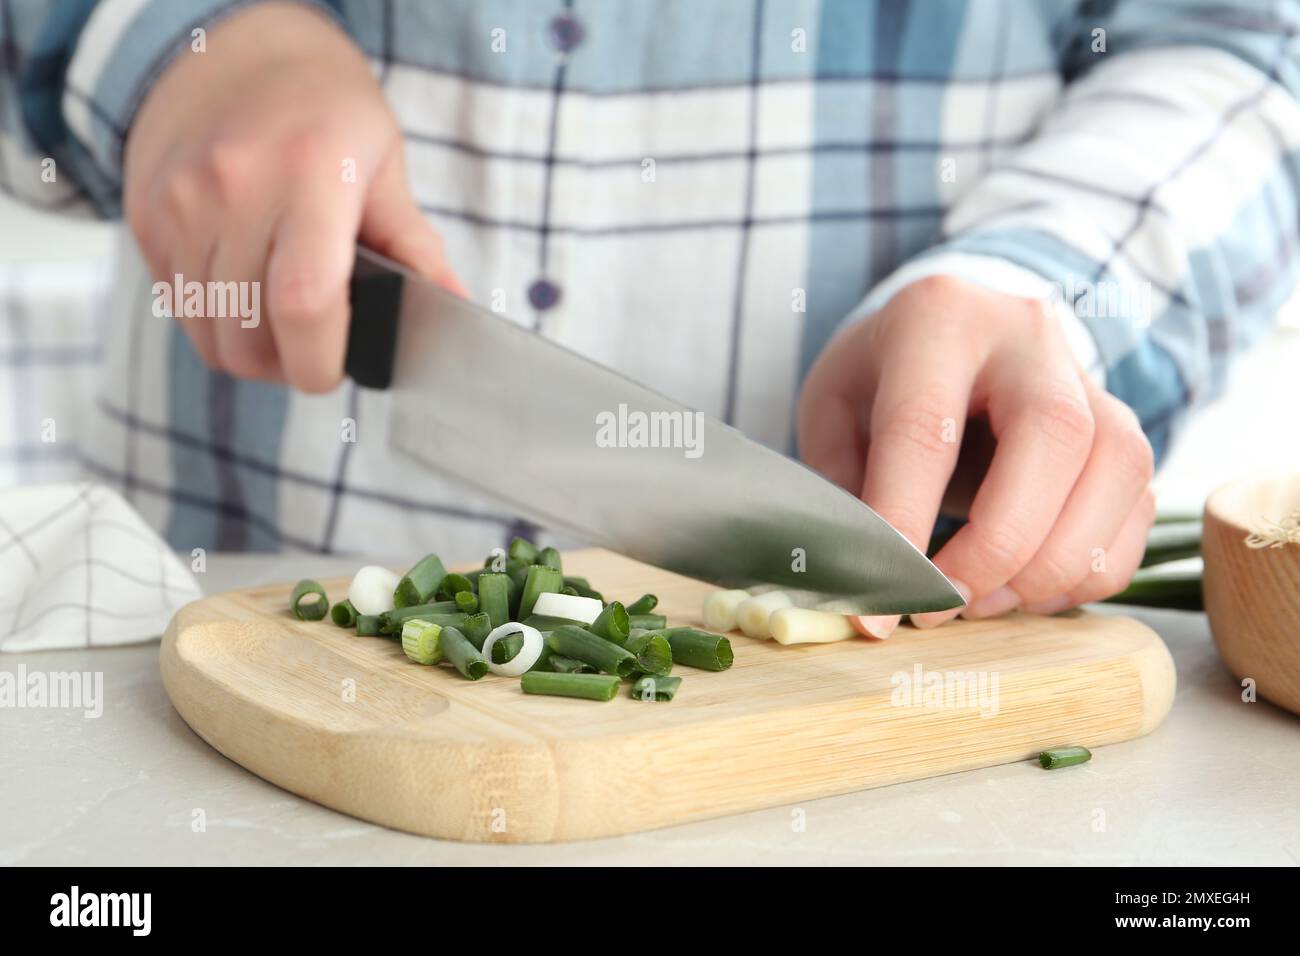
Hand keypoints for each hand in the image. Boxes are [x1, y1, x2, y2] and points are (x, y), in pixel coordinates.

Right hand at [123, 2, 461, 391]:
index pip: (305, 302)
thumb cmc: (324, 112)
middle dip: (291, 366)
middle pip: (250, 335)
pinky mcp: (146, 217)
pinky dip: (217, 324)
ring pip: (210, 335)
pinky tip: (249, 297)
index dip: (322, 360)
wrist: (232, 53)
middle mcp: (233, 186)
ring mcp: (180, 202)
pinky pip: (180, 309)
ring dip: (253, 352)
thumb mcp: (384, 164)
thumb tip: (454, 313)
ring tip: (287, 329)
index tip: (340, 369)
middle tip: (321, 350)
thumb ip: (415, 248)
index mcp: (310, 172)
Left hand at [798, 275, 1154, 633]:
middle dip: (998, 545)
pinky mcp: (1127, 433)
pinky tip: (1022, 590)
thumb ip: (843, 487)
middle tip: (941, 605)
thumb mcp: (832, 411)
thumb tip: (866, 582)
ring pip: (1115, 474)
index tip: (880, 602)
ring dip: (1050, 566)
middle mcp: (1029, 335)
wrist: (950, 337)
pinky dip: (1085, 573)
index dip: (902, 523)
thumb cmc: (879, 379)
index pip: (925, 428)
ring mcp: (1091, 381)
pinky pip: (1135, 512)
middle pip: (1054, 437)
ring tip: (977, 602)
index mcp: (938, 317)